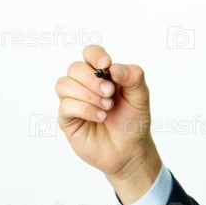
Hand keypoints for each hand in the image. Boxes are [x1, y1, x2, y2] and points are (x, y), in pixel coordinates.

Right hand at [55, 45, 161, 203]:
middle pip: (75, 68)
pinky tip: (100, 117)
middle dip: (92, 79)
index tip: (106, 66)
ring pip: (64, 84)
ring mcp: (74, 101)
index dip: (95, 55)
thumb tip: (113, 67)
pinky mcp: (67, 118)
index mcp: (104, 75)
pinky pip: (65, 105)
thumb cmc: (133, 121)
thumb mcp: (141, 97)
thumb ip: (133, 77)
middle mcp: (85, 85)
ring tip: (107, 108)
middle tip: (110, 93)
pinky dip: (85, 109)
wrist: (130, 150)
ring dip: (88, 95)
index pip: (90, 53)